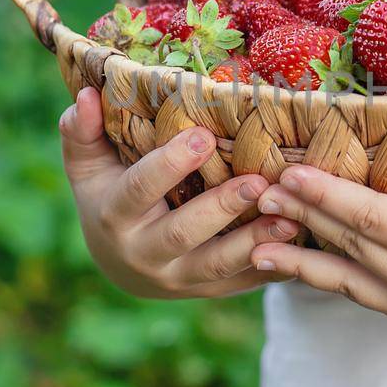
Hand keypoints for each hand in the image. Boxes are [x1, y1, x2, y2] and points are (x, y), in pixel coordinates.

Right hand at [60, 87, 300, 297]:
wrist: (122, 264)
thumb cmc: (108, 195)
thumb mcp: (89, 165)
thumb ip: (83, 131)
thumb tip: (86, 95)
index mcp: (115, 217)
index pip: (140, 189)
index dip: (171, 164)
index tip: (204, 136)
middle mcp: (145, 254)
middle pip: (184, 234)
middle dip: (221, 208)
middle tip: (258, 182)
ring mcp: (179, 278)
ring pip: (219, 266)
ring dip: (255, 242)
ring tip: (291, 218)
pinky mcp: (210, 290)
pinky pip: (244, 283)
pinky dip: (274, 266)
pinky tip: (304, 243)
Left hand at [249, 114, 386, 350]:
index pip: (374, 218)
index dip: (330, 196)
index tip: (294, 174)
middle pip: (350, 245)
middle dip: (303, 217)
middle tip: (260, 192)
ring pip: (346, 280)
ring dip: (299, 260)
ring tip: (256, 245)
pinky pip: (361, 296)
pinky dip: (327, 279)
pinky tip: (299, 267)